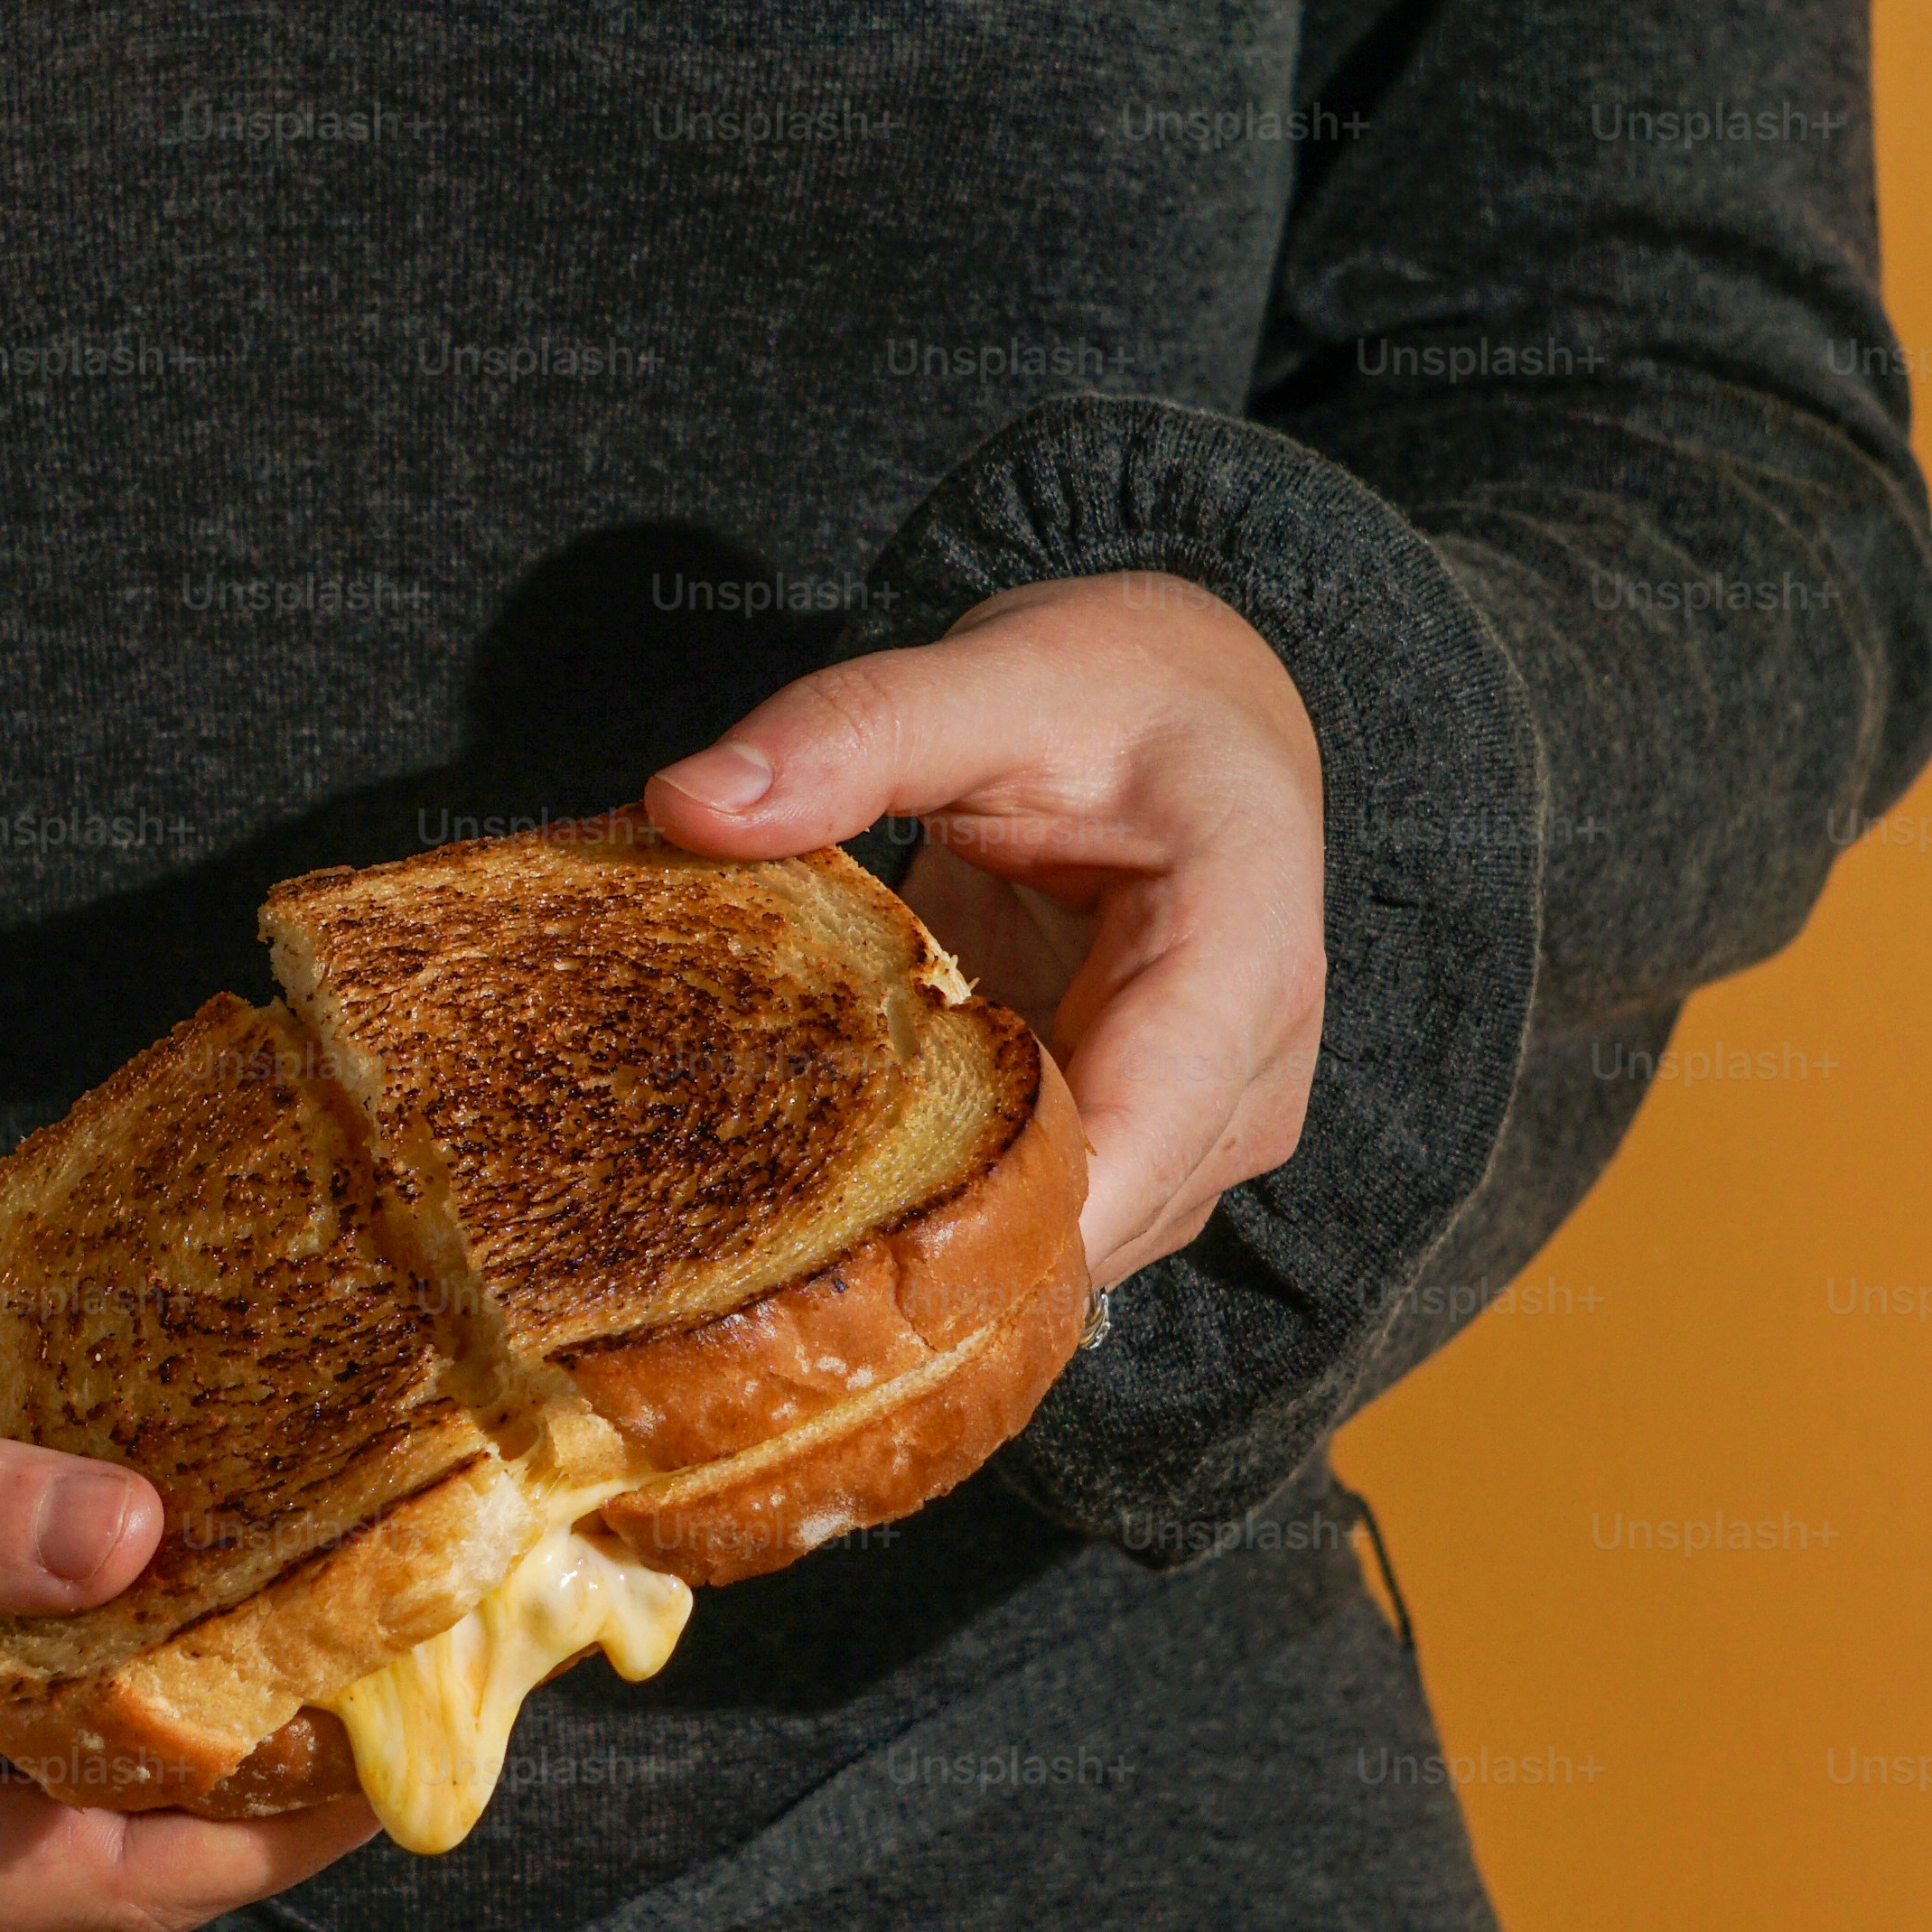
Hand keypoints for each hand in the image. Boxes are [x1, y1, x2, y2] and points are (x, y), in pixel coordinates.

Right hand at [0, 1339, 375, 1931]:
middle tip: (403, 1670)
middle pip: (120, 1875)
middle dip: (264, 1789)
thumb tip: (132, 1535)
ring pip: (105, 1843)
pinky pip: (72, 1802)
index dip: (258, 1833)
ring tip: (340, 1642)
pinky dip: (152, 1732)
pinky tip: (231, 1642)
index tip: (390, 1750)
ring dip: (215, 1757)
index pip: (89, 1881)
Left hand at [644, 571, 1325, 1288]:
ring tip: (796, 1199)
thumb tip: (681, 804)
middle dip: (935, 1243)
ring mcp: (1210, 1135)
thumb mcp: (988, 682)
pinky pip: (1058, 1225)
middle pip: (1093, 1227)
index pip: (1131, 1145)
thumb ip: (847, 736)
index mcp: (1241, 959)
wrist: (1200, 712)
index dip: (990, 1221)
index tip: (831, 1233)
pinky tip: (858, 1177)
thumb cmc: (1119, 692)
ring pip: (1072, 1250)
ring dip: (942, 1237)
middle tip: (757, 1227)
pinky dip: (958, 1213)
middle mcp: (1250, 1076)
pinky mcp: (1155, 1156)